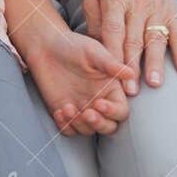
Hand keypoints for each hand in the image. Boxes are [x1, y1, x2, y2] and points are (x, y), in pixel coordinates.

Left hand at [19, 24, 135, 135]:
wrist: (45, 46)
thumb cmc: (72, 46)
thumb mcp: (93, 52)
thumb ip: (110, 64)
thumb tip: (131, 74)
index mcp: (111, 90)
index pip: (121, 111)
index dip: (113, 112)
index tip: (100, 103)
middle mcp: (99, 102)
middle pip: (108, 126)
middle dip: (99, 124)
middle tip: (87, 113)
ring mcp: (82, 109)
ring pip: (88, 130)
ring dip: (79, 124)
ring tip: (67, 108)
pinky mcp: (64, 113)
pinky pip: (68, 130)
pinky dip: (65, 126)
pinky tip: (59, 111)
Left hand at [82, 0, 176, 90]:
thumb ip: (94, 17)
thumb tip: (94, 46)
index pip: (113, 29)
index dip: (112, 52)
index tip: (110, 73)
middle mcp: (138, 5)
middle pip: (134, 39)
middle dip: (132, 66)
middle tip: (130, 89)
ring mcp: (157, 10)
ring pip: (156, 40)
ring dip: (156, 63)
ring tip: (155, 83)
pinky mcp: (173, 15)